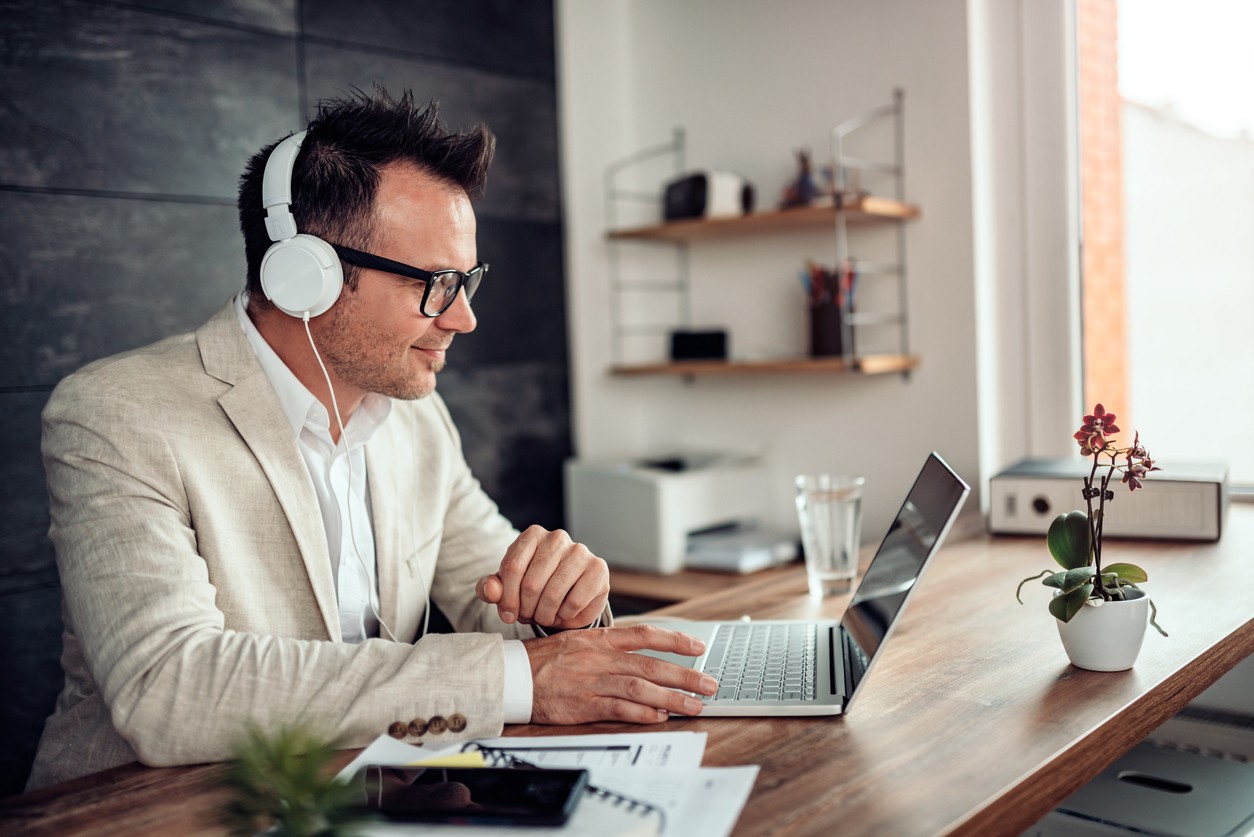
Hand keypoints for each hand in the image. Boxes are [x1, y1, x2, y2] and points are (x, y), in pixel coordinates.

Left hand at [475, 526, 609, 630]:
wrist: (571, 595)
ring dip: (545, 615)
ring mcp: (580, 551)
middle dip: (527, 609)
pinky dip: (565, 615)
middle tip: (530, 617)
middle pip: (531, 583)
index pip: (512, 568)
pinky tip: (564, 612)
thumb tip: (490, 590)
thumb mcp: (507, 589)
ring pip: (553, 594)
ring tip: (545, 616)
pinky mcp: (598, 568)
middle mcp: (557, 537)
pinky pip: (574, 602)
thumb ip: (491, 588)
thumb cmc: (534, 589)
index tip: (508, 615)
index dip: (507, 598)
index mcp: (532, 535)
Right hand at [523, 625, 716, 723]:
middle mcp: (600, 658)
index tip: (699, 646)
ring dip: (672, 697)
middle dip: (685, 674)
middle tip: (710, 683)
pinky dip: (643, 712)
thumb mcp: (577, 643)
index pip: (644, 634)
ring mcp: (593, 681)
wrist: (512, 676)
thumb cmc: (544, 660)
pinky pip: (619, 708)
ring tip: (695, 705)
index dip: (674, 639)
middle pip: (651, 664)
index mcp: (599, 639)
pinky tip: (660, 716)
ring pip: (641, 687)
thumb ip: (608, 648)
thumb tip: (640, 657)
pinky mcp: (584, 704)